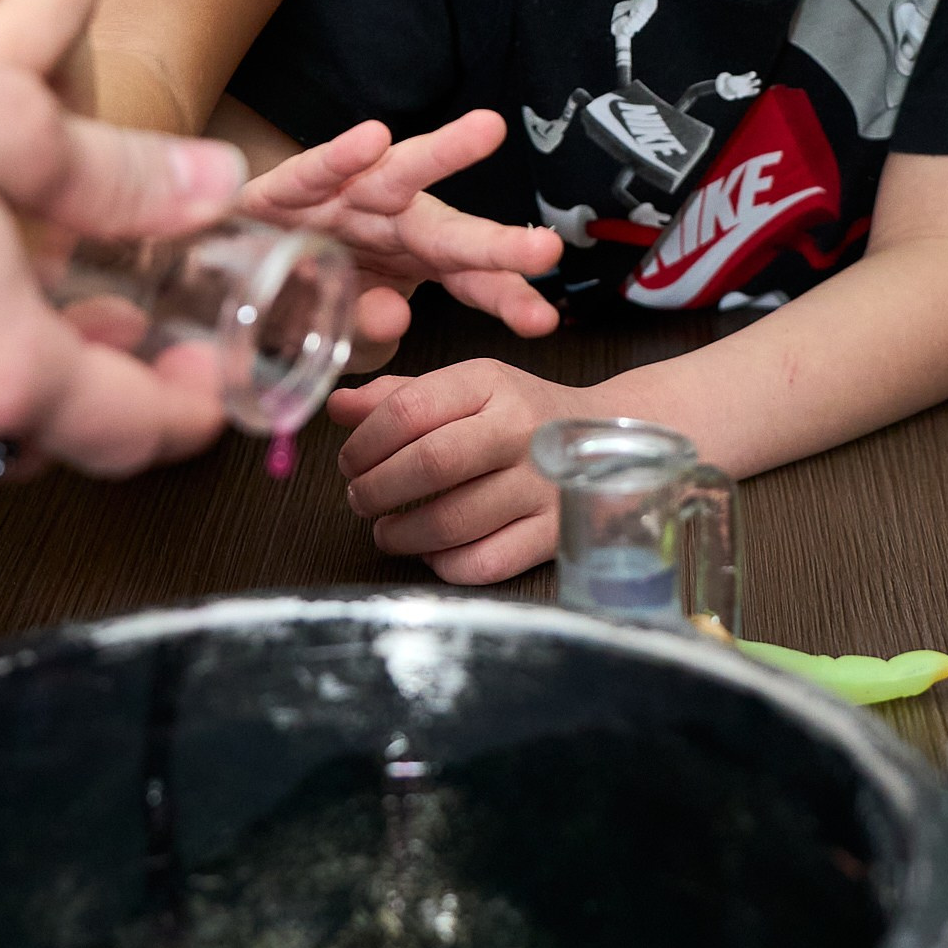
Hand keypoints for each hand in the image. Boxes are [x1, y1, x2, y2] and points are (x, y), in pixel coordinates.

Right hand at [238, 112, 561, 357]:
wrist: (224, 258)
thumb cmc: (296, 291)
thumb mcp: (338, 327)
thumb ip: (366, 328)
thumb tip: (395, 317)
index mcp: (413, 261)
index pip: (468, 282)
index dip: (504, 298)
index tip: (542, 320)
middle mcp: (388, 225)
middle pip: (448, 233)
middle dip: (496, 244)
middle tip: (545, 250)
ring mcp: (342, 203)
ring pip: (395, 178)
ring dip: (442, 155)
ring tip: (486, 132)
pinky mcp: (286, 191)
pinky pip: (315, 173)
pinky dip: (341, 157)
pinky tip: (372, 139)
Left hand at [331, 358, 577, 581]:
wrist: (610, 439)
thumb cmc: (518, 415)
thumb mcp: (465, 389)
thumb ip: (399, 397)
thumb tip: (337, 406)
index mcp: (490, 383)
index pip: (408, 408)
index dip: (364, 442)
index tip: (348, 462)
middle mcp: (520, 429)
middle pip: (430, 464)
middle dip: (377, 490)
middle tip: (360, 499)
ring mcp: (542, 484)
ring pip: (453, 521)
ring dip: (401, 534)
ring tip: (386, 531)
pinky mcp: (555, 533)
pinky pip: (485, 562)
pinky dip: (445, 564)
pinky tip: (432, 551)